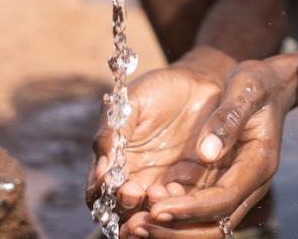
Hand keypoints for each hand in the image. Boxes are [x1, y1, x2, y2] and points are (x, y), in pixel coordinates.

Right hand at [86, 65, 223, 225]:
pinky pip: (180, 205)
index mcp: (114, 163)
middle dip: (126, 209)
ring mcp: (162, 185)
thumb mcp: (132, 103)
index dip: (103, 196)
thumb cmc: (157, 90)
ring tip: (158, 191)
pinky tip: (178, 190)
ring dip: (150, 211)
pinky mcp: (190, 185)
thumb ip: (113, 131)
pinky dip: (176, 206)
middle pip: (121, 212)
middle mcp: (135, 180)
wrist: (198, 82)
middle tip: (135, 192)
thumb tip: (102, 170)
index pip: (98, 193)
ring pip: (150, 214)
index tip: (116, 184)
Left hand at [127, 58, 294, 237]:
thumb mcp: (246, 88)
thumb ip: (227, 119)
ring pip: (200, 227)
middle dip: (174, 231)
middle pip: (212, 227)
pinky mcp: (214, 186)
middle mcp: (247, 185)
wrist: (265, 85)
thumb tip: (207, 154)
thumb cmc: (256, 84)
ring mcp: (230, 189)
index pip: (223, 201)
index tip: (156, 209)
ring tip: (129, 224)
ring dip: (166, 231)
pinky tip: (137, 210)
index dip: (190, 210)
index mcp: (258, 164)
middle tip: (134, 225)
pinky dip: (166, 218)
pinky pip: (191, 213)